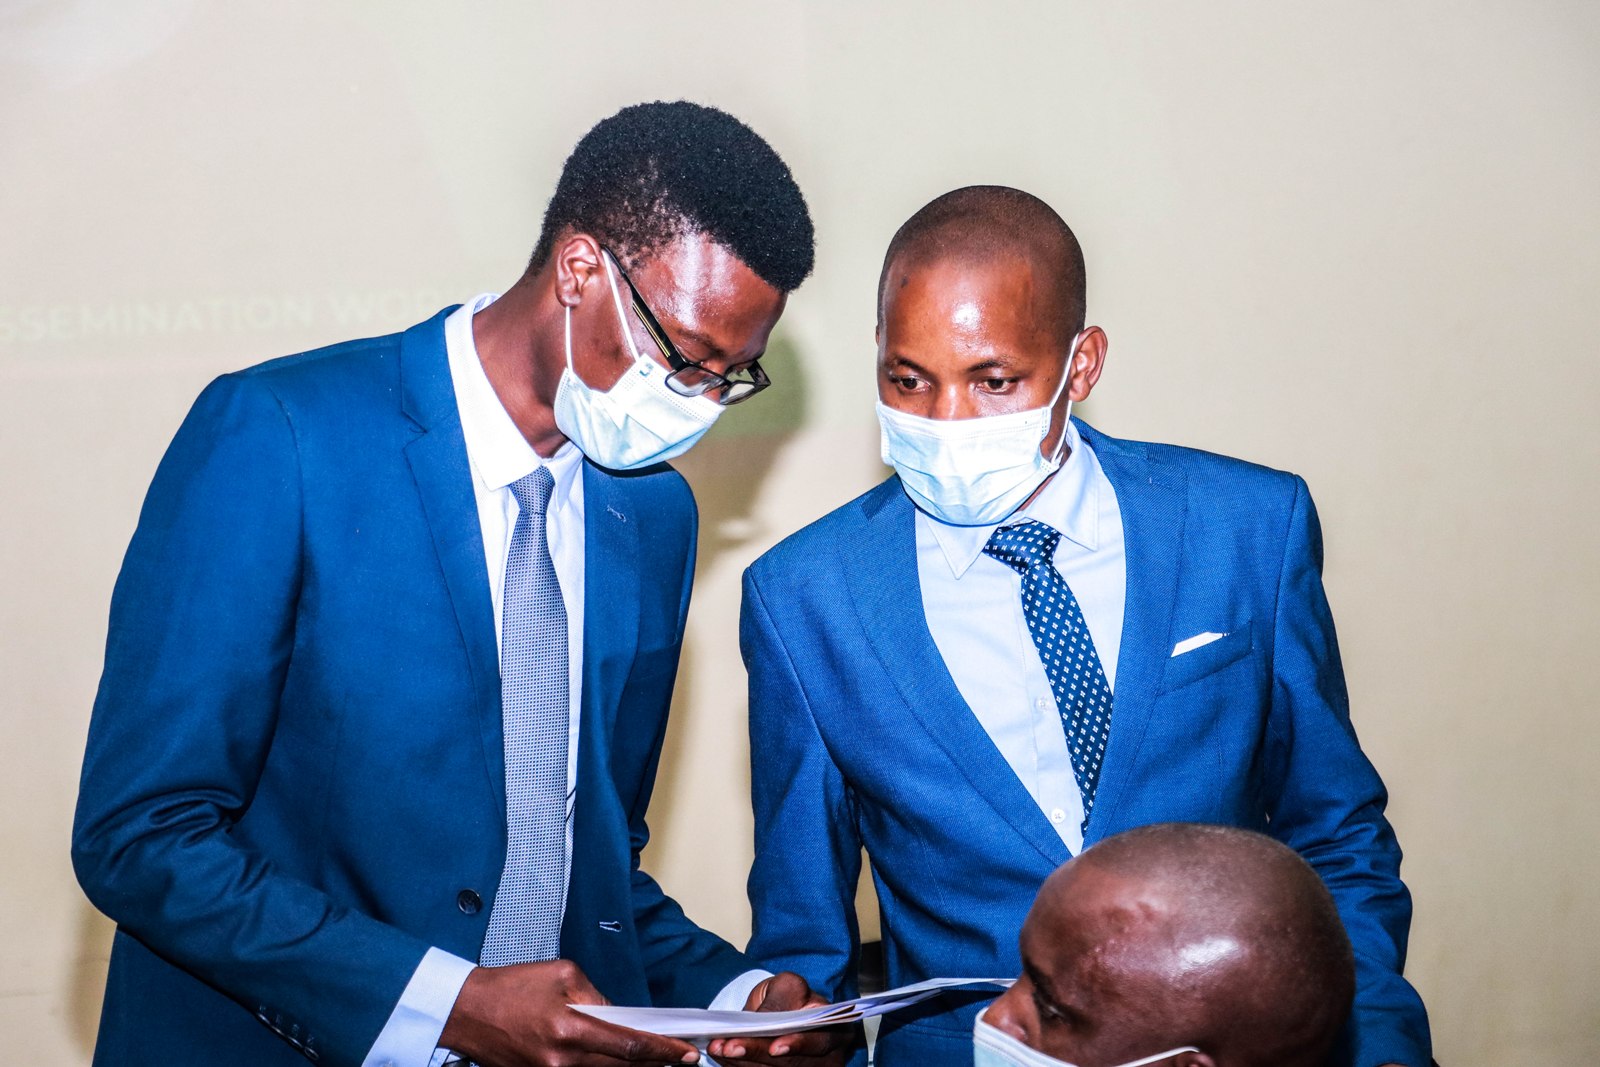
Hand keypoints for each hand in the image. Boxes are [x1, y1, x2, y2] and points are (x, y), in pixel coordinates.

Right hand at [440, 959, 701, 1066]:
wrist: (466, 1012)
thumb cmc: (510, 988)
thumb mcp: (561, 975)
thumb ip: (597, 996)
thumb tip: (619, 1015)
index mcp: (568, 1030)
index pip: (627, 1046)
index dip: (661, 1052)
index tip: (685, 1053)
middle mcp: (561, 1061)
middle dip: (652, 1063)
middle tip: (680, 1057)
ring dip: (627, 1065)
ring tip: (652, 1058)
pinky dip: (601, 1065)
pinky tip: (614, 1056)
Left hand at [705, 971, 853, 1065]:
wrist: (783, 1014)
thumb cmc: (787, 999)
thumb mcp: (786, 986)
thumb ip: (778, 1000)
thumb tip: (761, 1021)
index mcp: (835, 1026)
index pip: (820, 1040)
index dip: (797, 1045)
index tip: (774, 1048)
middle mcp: (829, 1055)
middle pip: (794, 1063)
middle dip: (758, 1054)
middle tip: (729, 1047)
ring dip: (745, 1063)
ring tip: (721, 1049)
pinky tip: (726, 1059)